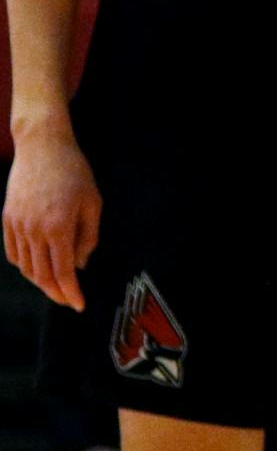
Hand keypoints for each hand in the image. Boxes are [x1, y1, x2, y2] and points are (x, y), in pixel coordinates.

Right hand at [3, 125, 101, 309]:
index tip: (80, 305)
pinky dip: (24, 266)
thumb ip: (89, 238)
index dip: (71, 293)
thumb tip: (80, 265)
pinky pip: (13, 253)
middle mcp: (34, 230)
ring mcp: (17, 225)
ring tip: (55, 287)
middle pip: (42, 275)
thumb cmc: (74, 171)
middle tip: (68, 301)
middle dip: (56, 293)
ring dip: (40, 282)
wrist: (42, 146)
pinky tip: (36, 268)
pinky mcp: (7, 219)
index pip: (63, 273)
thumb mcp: (93, 203)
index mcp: (58, 227)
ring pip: (26, 267)